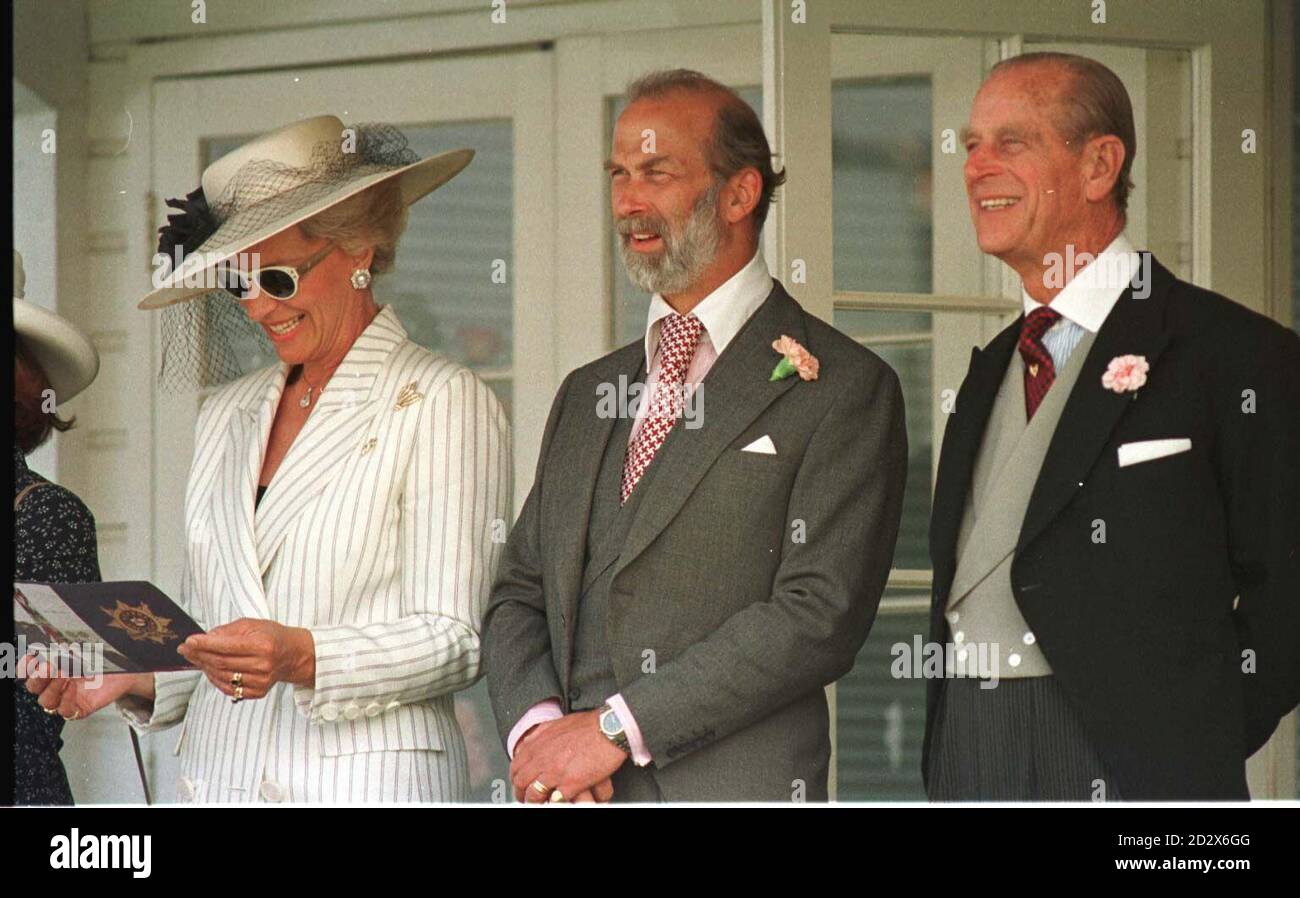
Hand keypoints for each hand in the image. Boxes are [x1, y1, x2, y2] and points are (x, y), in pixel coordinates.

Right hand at [21, 654, 150, 720]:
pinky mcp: (79, 709)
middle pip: (34, 687)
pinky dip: (66, 700)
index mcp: (51, 669)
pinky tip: (73, 687)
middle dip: (37, 677)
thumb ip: (65, 644)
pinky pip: (66, 711)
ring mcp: (66, 699)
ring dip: (52, 688)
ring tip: (64, 675)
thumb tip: (49, 637)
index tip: (31, 657)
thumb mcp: (84, 647)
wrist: (128, 668)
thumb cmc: (104, 656)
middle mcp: (55, 685)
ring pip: (46, 701)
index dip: (25, 667)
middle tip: (47, 666)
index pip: (27, 672)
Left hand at [178, 618, 314, 700]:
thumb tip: (204, 638)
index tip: (189, 641)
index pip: (227, 647)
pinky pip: (228, 688)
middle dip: (200, 655)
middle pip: (222, 663)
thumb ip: (227, 631)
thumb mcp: (252, 625)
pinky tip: (209, 669)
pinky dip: (215, 679)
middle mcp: (263, 665)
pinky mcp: (257, 692)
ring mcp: (261, 681)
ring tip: (196, 658)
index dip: (205, 644)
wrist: (293, 655)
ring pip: (222, 677)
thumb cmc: (271, 636)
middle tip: (186, 649)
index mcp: (263, 645)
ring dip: (205, 667)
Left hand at [510, 709, 627, 803]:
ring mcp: (555, 773)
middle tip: (525, 798)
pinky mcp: (570, 784)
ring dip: (535, 801)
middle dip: (521, 793)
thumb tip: (530, 742)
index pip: (516, 766)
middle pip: (521, 782)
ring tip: (539, 803)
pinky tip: (558, 801)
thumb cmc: (588, 725)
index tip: (519, 783)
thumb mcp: (557, 724)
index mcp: (538, 744)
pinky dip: (555, 802)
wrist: (609, 729)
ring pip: (534, 794)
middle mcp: (542, 759)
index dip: (515, 777)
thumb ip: (540, 734)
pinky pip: (555, 800)